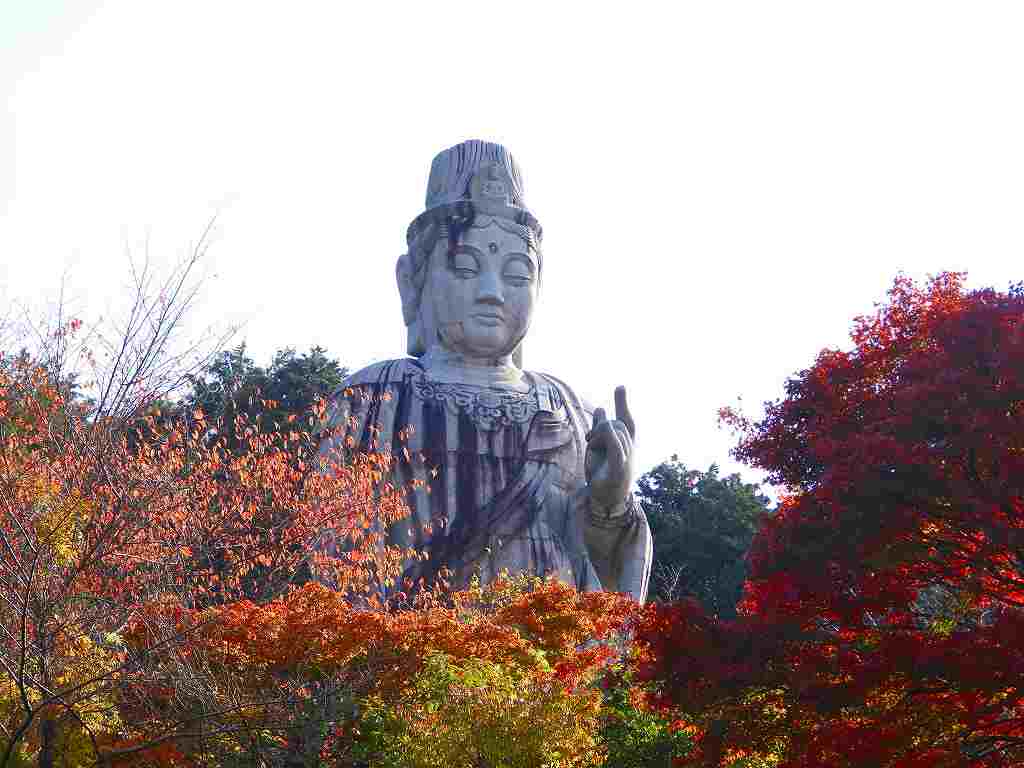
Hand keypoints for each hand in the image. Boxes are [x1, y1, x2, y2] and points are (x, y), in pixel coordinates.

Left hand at [585, 386, 635, 513]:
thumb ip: (600, 428)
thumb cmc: (604, 473)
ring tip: (592, 448)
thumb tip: (601, 409)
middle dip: (601, 426)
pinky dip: (612, 440)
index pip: (626, 420)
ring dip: (598, 436)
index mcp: (625, 444)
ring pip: (614, 433)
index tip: (620, 386)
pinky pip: (617, 450)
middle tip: (589, 440)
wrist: (606, 501)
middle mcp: (629, 450)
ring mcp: (626, 460)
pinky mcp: (619, 471)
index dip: (622, 403)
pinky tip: (607, 435)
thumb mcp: (599, 447)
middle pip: (617, 425)